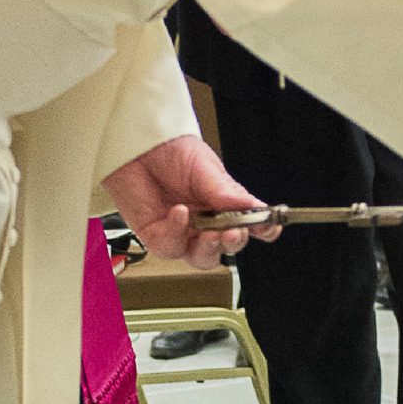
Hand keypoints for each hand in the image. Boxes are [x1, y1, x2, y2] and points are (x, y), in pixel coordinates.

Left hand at [102, 133, 279, 265]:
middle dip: (234, 242)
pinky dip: (177, 232)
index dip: (263, 230)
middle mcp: (206, 221)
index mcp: (224, 204)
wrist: (133, 146)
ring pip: (202, 257)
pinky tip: (178, 213)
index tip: (269, 227)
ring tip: (209, 232)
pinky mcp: (157, 236)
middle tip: (235, 231)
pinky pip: (171, 247)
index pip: (251, 224)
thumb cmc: (169, 151)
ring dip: (209, 248)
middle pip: (227, 247)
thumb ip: (225, 190)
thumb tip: (251, 206)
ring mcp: (183, 231)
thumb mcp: (204, 166)